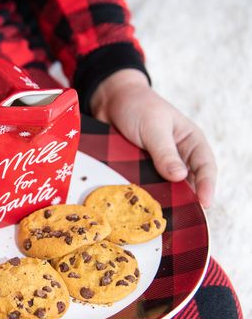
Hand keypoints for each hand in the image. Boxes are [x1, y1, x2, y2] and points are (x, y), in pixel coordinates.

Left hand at [90, 69, 216, 207]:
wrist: (110, 100)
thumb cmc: (137, 107)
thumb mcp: (153, 127)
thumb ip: (165, 152)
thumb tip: (180, 177)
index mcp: (190, 141)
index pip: (205, 166)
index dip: (207, 186)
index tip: (204, 203)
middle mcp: (179, 156)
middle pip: (189, 183)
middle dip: (187, 200)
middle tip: (184, 217)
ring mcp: (160, 165)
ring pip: (168, 188)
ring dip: (166, 200)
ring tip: (164, 218)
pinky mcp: (142, 171)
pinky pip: (148, 187)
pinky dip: (147, 197)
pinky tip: (143, 210)